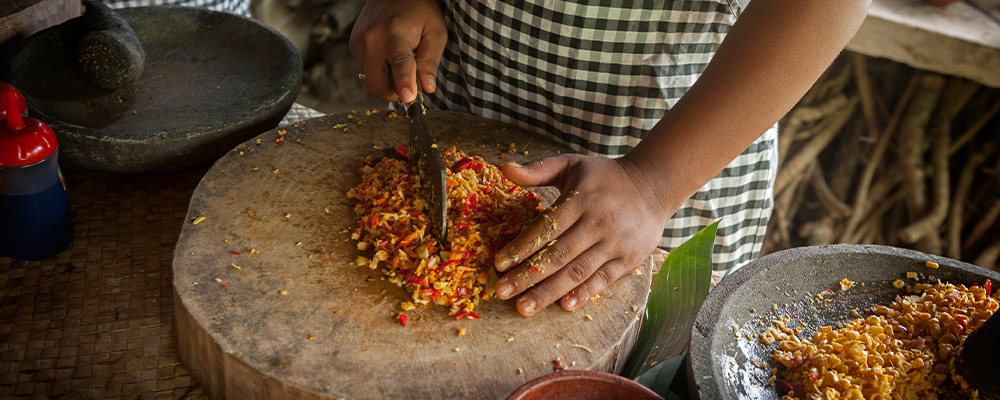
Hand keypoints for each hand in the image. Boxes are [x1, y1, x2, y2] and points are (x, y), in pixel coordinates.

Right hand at [349, 0, 445, 102]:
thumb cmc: (418, 11)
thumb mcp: (435, 32)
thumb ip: (430, 61)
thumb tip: (427, 88)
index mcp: (394, 33)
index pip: (400, 63)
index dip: (404, 83)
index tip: (409, 99)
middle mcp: (371, 39)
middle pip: (376, 83)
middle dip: (393, 93)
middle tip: (409, 88)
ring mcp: (358, 43)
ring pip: (369, 81)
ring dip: (386, 82)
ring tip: (400, 64)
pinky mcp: (353, 46)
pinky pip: (365, 71)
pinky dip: (378, 73)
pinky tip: (388, 58)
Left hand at [493, 155, 678, 315]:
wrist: (654, 185)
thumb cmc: (605, 177)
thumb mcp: (573, 164)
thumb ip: (538, 169)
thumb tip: (504, 167)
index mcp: (581, 199)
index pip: (546, 227)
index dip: (521, 246)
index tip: (499, 263)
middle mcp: (598, 223)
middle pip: (557, 255)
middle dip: (527, 276)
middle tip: (502, 292)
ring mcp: (614, 243)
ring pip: (577, 272)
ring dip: (549, 292)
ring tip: (524, 308)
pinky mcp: (628, 259)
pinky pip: (603, 280)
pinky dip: (584, 294)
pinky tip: (564, 306)